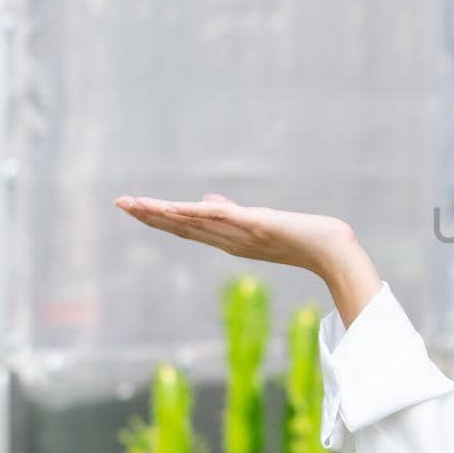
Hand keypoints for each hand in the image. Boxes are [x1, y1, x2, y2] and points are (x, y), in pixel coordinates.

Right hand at [113, 192, 356, 277]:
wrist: (333, 252)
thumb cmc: (302, 237)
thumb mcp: (261, 222)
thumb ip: (232, 214)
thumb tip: (208, 200)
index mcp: (229, 240)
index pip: (186, 228)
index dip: (159, 218)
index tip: (133, 207)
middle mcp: (229, 241)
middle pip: (181, 228)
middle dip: (149, 216)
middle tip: (120, 203)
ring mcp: (241, 234)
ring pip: (194, 223)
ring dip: (163, 213)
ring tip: (135, 203)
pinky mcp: (257, 224)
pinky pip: (221, 218)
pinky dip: (196, 213)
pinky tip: (174, 207)